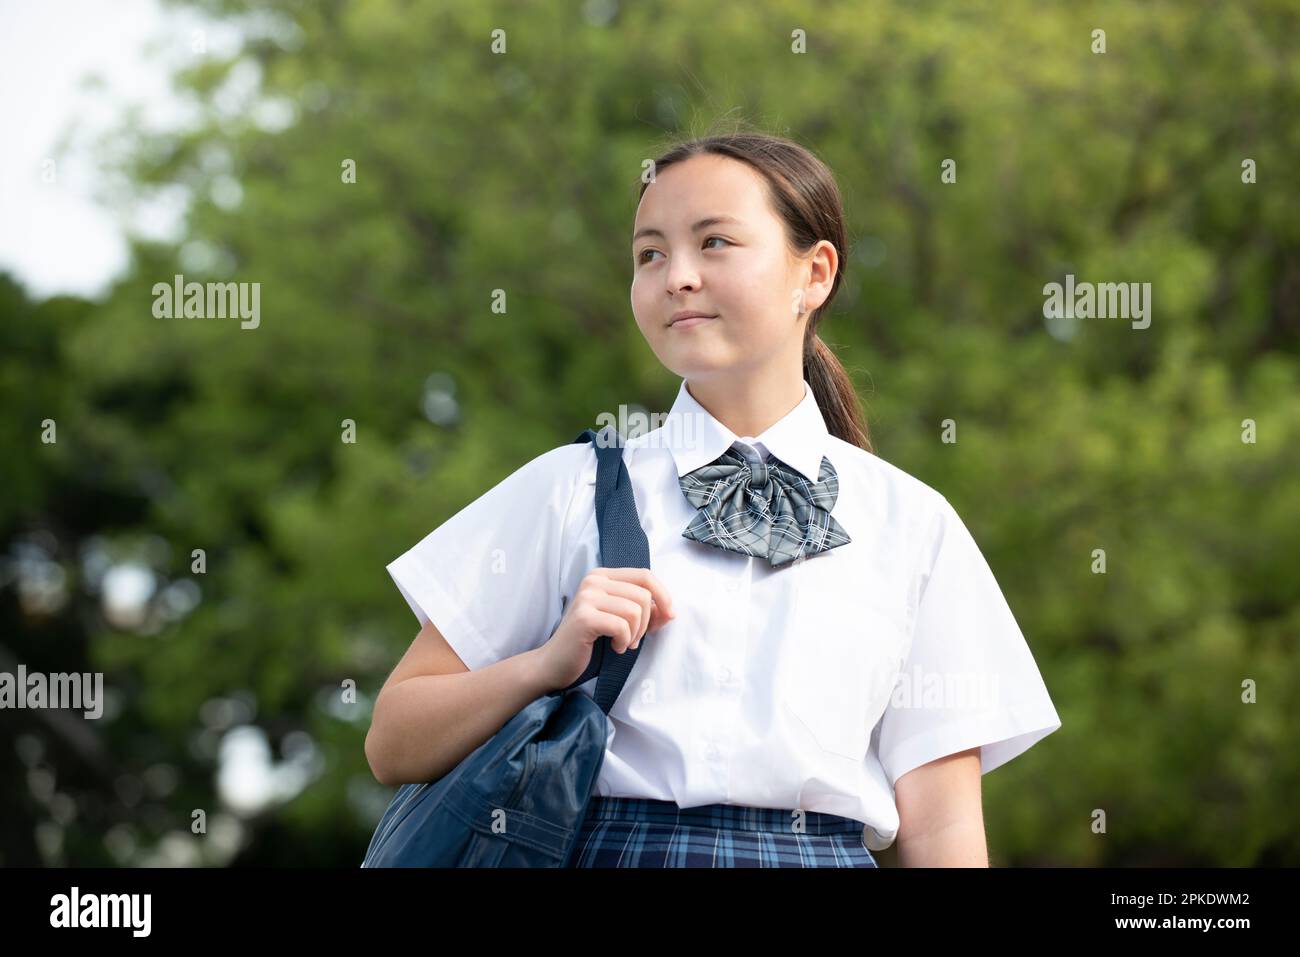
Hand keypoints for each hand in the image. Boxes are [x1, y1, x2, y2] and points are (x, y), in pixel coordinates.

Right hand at [535, 567, 674, 691]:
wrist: (555, 662)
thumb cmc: (590, 640)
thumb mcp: (620, 618)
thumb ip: (644, 611)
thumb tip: (669, 612)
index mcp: (602, 575)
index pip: (644, 575)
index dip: (663, 595)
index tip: (668, 616)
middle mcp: (593, 580)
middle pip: (643, 594)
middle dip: (647, 622)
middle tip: (634, 639)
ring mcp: (587, 597)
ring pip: (635, 610)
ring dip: (635, 634)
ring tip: (623, 643)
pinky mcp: (585, 617)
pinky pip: (622, 626)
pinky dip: (624, 641)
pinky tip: (615, 648)